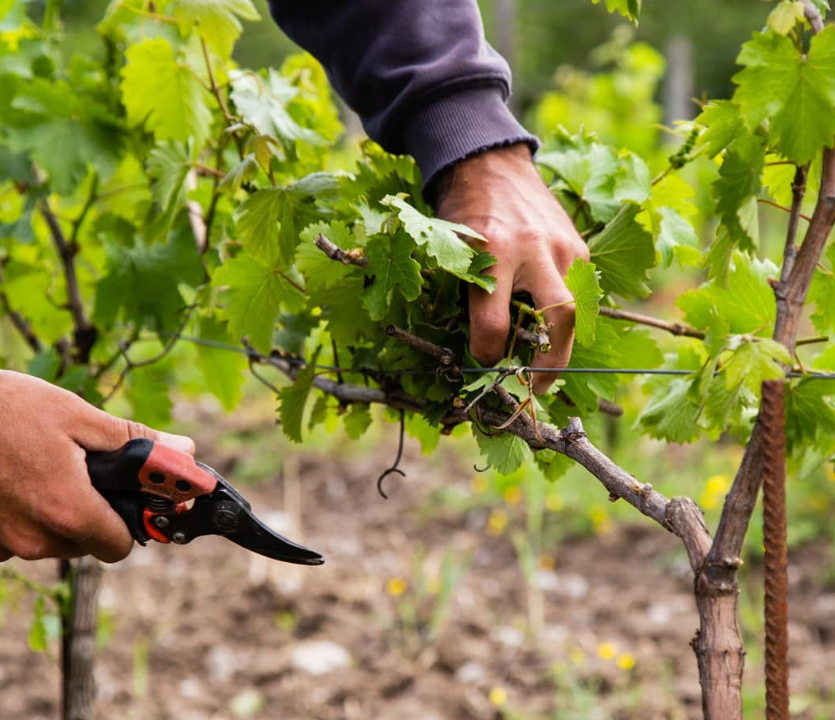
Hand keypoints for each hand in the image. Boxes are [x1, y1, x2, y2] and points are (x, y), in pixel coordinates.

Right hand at [0, 371, 193, 563]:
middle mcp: (35, 537)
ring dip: (63, 511)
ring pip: (55, 540)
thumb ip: (135, 442)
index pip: (120, 547)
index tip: (135, 496)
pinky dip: (30, 512)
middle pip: (89, 543)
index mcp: (67, 510)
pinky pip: (22, 534)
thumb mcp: (79, 417)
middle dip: (98, 511)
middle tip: (88, 469)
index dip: (133, 521)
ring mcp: (4, 541)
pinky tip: (21, 477)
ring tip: (48, 464)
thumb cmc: (9, 409)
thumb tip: (186, 453)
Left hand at [435, 143, 588, 392]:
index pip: (493, 323)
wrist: (490, 164)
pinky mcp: (577, 245)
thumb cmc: (463, 214)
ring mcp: (561, 245)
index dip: (487, 354)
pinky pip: (577, 291)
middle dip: (552, 362)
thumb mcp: (454, 251)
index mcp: (490, 251)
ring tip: (545, 360)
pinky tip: (547, 320)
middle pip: (559, 318)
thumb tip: (485, 347)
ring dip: (562, 341)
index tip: (486, 363)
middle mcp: (531, 248)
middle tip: (538, 384)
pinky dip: (563, 312)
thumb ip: (471, 295)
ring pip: (576, 309)